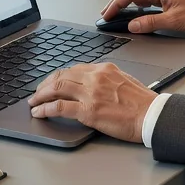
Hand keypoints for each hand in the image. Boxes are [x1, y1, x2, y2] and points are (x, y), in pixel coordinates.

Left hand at [28, 62, 155, 142]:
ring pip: (56, 88)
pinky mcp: (88, 111)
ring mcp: (90, 93)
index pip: (74, 69)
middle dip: (45, 85)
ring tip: (34, 102)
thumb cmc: (142, 102)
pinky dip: (45, 109)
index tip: (52, 83)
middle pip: (62, 76)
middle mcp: (95, 77)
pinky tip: (39, 113)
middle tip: (38, 93)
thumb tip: (92, 85)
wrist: (151, 115)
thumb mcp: (123, 81)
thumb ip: (106, 80)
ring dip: (41, 96)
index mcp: (104, 69)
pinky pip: (59, 107)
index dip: (58, 76)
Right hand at [101, 0, 184, 33]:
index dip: (116, 4)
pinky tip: (132, 14)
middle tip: (106, 15)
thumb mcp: (172, 21)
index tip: (107, 15)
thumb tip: (132, 26)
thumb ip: (150, 23)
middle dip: (116, 2)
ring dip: (124, 4)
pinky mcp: (164, 0)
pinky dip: (134, 7)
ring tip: (114, 14)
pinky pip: (144, 1)